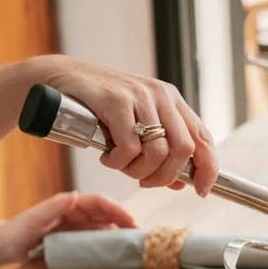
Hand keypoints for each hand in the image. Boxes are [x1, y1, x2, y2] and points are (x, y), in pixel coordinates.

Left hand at [0, 192, 135, 266]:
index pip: (99, 202)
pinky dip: (109, 247)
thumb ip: (54, 206)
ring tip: (132, 245)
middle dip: (124, 222)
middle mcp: (74, 215)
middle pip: (106, 215)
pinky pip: (96, 242)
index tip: (130, 220)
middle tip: (138, 235)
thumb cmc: (14, 233)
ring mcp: (75, 229)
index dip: (117, 209)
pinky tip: (117, 254)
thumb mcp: (34, 219)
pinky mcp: (75, 243)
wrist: (1, 248)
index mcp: (68, 205)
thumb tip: (78, 195)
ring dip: (120, 235)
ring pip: (105, 229)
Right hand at [38, 56, 217, 195]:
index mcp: (173, 101)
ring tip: (122, 167)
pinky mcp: (116, 100)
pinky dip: (119, 163)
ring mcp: (140, 96)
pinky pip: (130, 147)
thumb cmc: (100, 108)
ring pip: (158, 152)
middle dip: (166, 176)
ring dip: (140, 171)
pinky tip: (108, 158)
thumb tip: (179, 184)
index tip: (200, 190)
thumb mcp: (137, 125)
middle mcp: (162, 95)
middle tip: (144, 181)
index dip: (208, 169)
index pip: (204, 138)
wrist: (59, 78)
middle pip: (184, 150)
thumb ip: (161, 150)